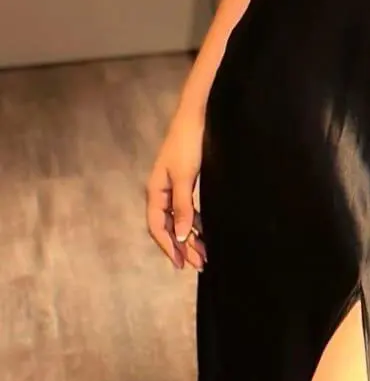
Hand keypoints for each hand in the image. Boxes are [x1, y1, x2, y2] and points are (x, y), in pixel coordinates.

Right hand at [146, 106, 206, 270]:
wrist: (196, 116)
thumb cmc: (188, 143)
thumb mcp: (186, 177)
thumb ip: (183, 206)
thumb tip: (182, 235)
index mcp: (155, 191)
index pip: (157, 226)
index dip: (168, 246)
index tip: (180, 264)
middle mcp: (161, 191)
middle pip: (169, 226)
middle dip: (182, 246)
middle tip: (198, 264)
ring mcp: (173, 187)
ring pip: (179, 219)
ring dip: (190, 236)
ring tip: (204, 254)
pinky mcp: (185, 181)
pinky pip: (187, 208)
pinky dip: (195, 222)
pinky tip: (203, 231)